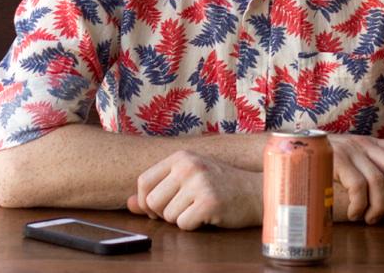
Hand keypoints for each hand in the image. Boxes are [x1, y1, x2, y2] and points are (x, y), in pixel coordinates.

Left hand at [127, 150, 261, 229]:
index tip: (161, 207)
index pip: (143, 182)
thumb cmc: (220, 186)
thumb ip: (158, 190)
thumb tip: (128, 204)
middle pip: (152, 202)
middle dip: (164, 213)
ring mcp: (199, 182)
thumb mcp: (188, 181)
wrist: (255, 191)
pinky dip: (194, 226)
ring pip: (168, 216)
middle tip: (185, 208)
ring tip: (199, 208)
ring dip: (181, 219)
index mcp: (181, 157)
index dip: (146, 201)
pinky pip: (184, 225)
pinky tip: (208, 215)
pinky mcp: (209, 201)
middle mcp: (188, 166)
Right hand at [327, 136, 383, 223]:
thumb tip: (383, 191)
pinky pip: (358, 186)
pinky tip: (356, 214)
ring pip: (378, 180)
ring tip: (372, 219)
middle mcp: (363, 143)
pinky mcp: (336, 160)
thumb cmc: (319, 160)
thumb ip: (363, 166)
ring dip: (380, 206)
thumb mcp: (346, 158)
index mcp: (369, 142)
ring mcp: (350, 150)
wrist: (287, 148)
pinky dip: (361, 205)